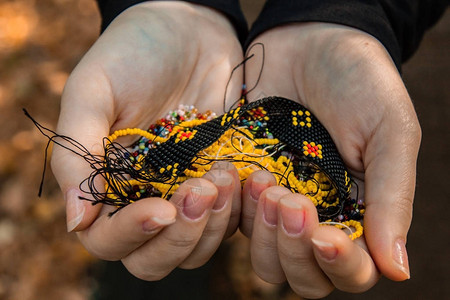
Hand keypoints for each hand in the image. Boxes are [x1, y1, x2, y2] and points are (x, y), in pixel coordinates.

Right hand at [51, 2, 243, 278]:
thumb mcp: (94, 90)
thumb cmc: (134, 52)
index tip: (163, 208)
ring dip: (214, 224)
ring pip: (197, 247)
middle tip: (202, 188)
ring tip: (225, 174)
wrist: (189, 29)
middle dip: (180, 236)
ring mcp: (186, 193)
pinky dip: (242, 211)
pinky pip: (234, 221)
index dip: (132, 234)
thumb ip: (76, 152)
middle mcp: (145, 197)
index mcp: (106, 183)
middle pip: (156, 258)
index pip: (109, 239)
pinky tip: (247, 176)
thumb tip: (73, 222)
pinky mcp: (221, 182)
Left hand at [241, 23, 420, 297]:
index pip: (353, 270)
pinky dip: (232, 209)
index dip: (340, 264)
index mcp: (359, 214)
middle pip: (303, 277)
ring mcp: (276, 208)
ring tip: (263, 181)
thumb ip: (392, 197)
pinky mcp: (244, 188)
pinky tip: (236, 174)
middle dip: (293, 249)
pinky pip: (231, 223)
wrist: (307, 42)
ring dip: (261, 232)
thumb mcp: (388, 131)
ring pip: (264, 260)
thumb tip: (398, 271)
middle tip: (289, 199)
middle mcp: (318, 220)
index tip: (325, 234)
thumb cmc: (358, 81)